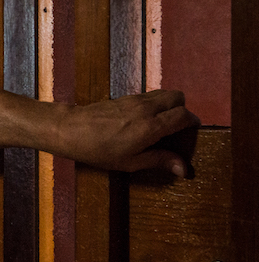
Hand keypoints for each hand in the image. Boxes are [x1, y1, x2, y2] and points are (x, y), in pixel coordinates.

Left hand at [51, 89, 199, 175]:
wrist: (69, 129)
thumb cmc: (97, 150)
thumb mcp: (129, 162)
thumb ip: (158, 160)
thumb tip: (183, 168)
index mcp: (151, 126)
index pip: (184, 115)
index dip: (192, 123)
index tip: (191, 134)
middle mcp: (146, 108)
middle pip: (178, 97)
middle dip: (183, 110)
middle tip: (176, 128)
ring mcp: (135, 99)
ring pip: (164, 93)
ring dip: (169, 105)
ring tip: (161, 124)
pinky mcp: (124, 97)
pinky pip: (149, 95)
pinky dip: (155, 103)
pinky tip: (144, 120)